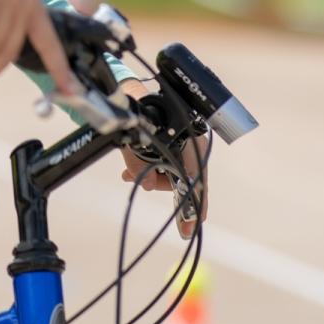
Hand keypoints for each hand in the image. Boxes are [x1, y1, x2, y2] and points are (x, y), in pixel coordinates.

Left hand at [116, 79, 209, 239]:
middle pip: (183, 179)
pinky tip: (131, 172)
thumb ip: (138, 166)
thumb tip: (144, 185)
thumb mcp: (132, 143)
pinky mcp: (179, 143)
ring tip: (127, 172)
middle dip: (160, 185)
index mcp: (190, 141)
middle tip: (150, 197)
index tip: (189, 229)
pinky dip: (152, 168)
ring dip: (151, 174)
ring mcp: (188, 143)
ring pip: (172, 172)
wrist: (133, 93)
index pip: (195, 182)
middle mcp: (194, 142)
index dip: (193, 208)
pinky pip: (168, 163)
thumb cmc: (136, 115)